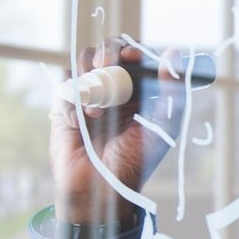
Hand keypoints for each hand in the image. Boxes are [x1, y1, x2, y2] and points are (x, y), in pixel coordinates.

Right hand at [49, 38, 183, 223]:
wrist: (98, 189)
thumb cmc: (135, 161)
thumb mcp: (163, 127)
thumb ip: (173, 91)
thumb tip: (173, 53)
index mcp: (141, 89)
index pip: (137, 54)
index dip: (134, 48)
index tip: (132, 56)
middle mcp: (115, 88)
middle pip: (108, 50)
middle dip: (107, 53)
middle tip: (107, 66)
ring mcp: (90, 94)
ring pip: (84, 61)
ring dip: (90, 79)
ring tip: (96, 111)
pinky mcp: (66, 105)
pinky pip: (65, 86)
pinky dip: (71, 102)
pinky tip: (80, 126)